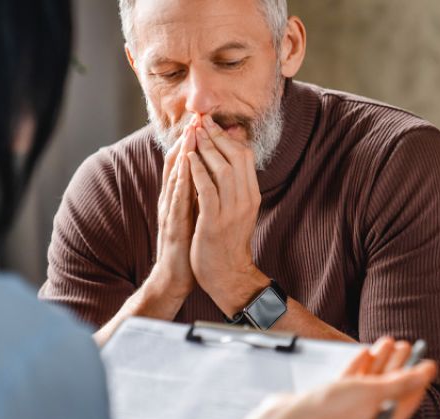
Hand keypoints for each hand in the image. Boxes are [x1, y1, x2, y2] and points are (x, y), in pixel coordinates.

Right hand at [146, 123, 197, 301]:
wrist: (176, 277)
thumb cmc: (188, 246)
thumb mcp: (195, 214)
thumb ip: (199, 194)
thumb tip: (211, 174)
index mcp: (178, 198)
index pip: (184, 164)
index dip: (191, 142)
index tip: (202, 123)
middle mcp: (171, 201)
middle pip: (176, 165)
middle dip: (186, 141)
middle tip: (196, 118)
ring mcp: (170, 212)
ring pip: (175, 177)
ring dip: (182, 154)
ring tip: (191, 133)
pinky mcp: (173, 226)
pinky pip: (177, 199)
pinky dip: (181, 180)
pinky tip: (187, 166)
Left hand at [187, 115, 265, 316]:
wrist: (227, 275)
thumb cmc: (228, 242)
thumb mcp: (238, 211)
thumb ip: (234, 187)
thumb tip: (225, 161)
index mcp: (251, 195)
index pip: (245, 156)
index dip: (228, 137)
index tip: (213, 124)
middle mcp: (245, 200)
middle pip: (236, 157)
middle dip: (217, 136)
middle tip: (202, 121)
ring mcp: (231, 211)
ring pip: (222, 169)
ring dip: (206, 149)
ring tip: (194, 134)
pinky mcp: (214, 221)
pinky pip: (206, 190)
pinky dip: (197, 171)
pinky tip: (188, 159)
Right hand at [299, 337, 437, 418]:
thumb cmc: (332, 411)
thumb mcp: (375, 394)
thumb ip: (404, 382)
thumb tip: (429, 370)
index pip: (407, 401)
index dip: (418, 379)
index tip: (425, 360)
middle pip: (389, 390)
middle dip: (399, 365)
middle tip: (406, 345)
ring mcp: (350, 412)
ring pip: (371, 383)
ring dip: (381, 361)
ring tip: (389, 341)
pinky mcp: (334, 402)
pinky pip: (352, 383)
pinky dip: (361, 367)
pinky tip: (366, 351)